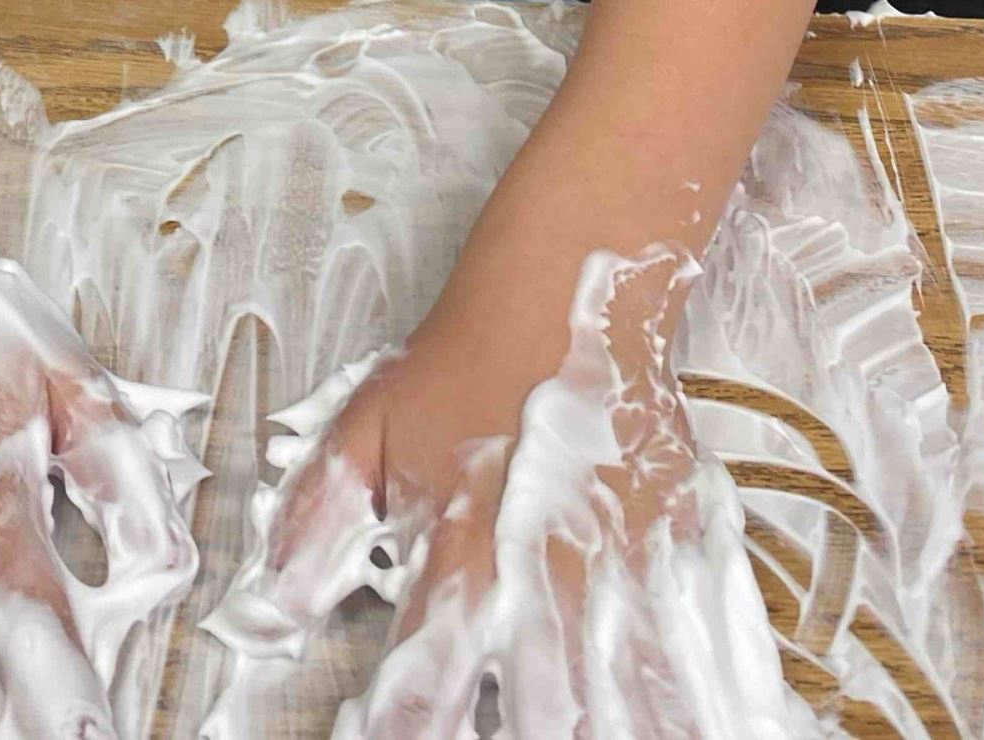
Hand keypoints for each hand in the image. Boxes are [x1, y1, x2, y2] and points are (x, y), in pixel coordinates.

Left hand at [207, 248, 768, 739]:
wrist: (563, 286)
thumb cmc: (462, 358)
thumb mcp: (369, 425)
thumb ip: (322, 514)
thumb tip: (273, 597)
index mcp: (461, 546)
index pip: (431, 665)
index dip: (411, 722)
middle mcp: (543, 564)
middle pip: (550, 695)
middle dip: (545, 730)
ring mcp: (618, 554)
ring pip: (633, 676)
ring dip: (622, 718)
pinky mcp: (674, 537)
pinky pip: (697, 631)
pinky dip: (705, 685)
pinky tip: (709, 719)